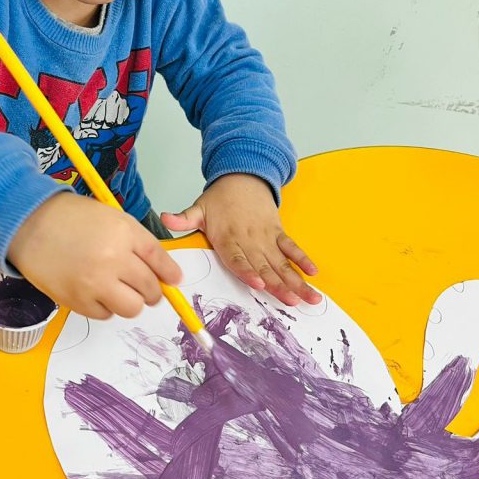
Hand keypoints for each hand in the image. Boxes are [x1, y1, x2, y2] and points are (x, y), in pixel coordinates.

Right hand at [9, 191, 181, 319]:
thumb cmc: (69, 218)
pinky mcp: (77, 301)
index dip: (169, 273)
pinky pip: (105, 315)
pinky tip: (94, 290)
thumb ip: (138, 243)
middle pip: (150, 289)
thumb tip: (166, 274)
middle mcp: (113, 258)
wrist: (27, 225)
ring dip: (128, 301)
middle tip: (142, 287)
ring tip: (115, 288)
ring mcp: (95, 283)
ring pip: (131, 308)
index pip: (159, 259)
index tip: (173, 280)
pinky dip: (104, 306)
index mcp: (124, 232)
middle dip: (151, 291)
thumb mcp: (111, 218)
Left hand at [160, 174, 320, 306]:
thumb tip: (165, 218)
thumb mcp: (198, 207)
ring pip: (282, 262)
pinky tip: (313, 273)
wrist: (242, 177)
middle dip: (279, 285)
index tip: (259, 284)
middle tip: (292, 301)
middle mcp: (249, 240)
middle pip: (265, 265)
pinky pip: (291, 247)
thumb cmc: (219, 198)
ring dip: (296, 280)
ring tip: (310, 297)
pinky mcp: (277, 232)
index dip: (248, 271)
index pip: (238, 258)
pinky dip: (303, 259)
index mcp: (228, 237)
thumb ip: (183, 218)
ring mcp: (266, 237)